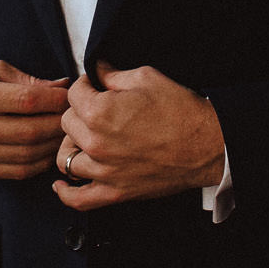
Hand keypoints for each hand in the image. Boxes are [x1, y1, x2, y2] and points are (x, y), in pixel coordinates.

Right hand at [0, 59, 69, 178]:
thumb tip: (62, 88)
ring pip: (27, 156)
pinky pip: (17, 172)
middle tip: (74, 116)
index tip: (71, 96)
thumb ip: (26, 80)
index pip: (27, 101)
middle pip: (31, 132)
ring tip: (64, 133)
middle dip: (60, 124)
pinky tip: (47, 149)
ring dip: (53, 146)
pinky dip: (39, 163)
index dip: (56, 100)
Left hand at [53, 62, 225, 210]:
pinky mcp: (115, 192)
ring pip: (66, 157)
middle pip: (67, 123)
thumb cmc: (180, 111)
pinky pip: (79, 199)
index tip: (95, 86)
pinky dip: (65, 193)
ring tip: (86, 137)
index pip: (74, 94)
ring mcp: (104, 171)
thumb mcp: (145, 77)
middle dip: (80, 111)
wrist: (207, 145)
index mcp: (99, 112)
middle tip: (98, 108)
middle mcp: (96, 143)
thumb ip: (112, 73)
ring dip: (73, 144)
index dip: (86, 85)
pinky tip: (61, 184)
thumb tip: (96, 68)